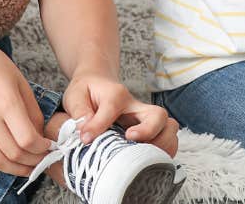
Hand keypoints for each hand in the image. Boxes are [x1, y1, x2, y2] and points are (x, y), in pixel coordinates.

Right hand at [0, 37, 48, 176]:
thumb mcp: (19, 80)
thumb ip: (32, 109)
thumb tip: (39, 135)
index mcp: (6, 103)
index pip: (28, 140)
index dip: (42, 149)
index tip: (47, 147)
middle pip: (14, 154)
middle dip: (32, 162)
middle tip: (39, 161)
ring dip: (13, 170)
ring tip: (23, 168)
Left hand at [61, 70, 178, 155]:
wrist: (98, 83)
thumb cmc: (87, 91)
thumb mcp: (75, 96)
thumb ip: (79, 112)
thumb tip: (85, 134)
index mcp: (116, 94)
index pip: (113, 108)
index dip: (98, 126)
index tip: (85, 139)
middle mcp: (137, 106)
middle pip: (158, 115)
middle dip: (149, 131)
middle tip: (130, 139)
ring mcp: (146, 119)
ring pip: (169, 127)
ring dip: (162, 144)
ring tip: (144, 156)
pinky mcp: (150, 129)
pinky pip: (168, 139)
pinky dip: (164, 151)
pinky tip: (148, 161)